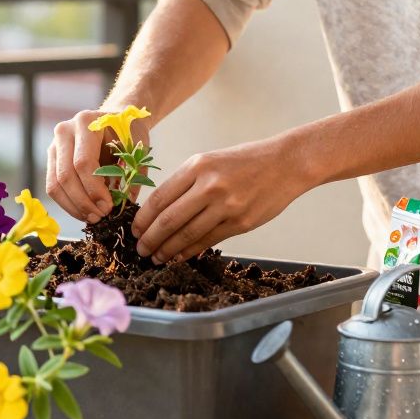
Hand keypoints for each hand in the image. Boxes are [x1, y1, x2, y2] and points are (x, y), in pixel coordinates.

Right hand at [47, 108, 150, 222]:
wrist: (115, 117)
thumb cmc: (127, 132)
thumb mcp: (136, 148)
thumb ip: (132, 174)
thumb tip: (124, 205)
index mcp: (87, 122)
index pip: (83, 162)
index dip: (94, 189)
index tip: (108, 207)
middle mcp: (65, 130)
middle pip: (66, 175)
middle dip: (83, 202)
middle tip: (100, 216)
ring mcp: (55, 144)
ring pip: (55, 184)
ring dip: (73, 206)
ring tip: (92, 218)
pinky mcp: (52, 158)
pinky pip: (52, 186)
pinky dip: (67, 203)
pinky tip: (83, 211)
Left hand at [131, 135, 310, 263]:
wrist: (285, 163)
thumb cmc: (245, 162)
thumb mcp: (210, 161)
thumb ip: (186, 183)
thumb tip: (160, 212)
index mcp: (197, 166)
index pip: (160, 197)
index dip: (143, 218)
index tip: (134, 230)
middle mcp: (210, 185)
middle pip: (169, 219)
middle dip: (150, 239)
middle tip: (140, 249)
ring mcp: (226, 205)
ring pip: (188, 234)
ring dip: (168, 249)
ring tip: (156, 257)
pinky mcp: (241, 222)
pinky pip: (208, 241)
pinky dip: (190, 251)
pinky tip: (179, 256)